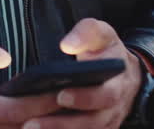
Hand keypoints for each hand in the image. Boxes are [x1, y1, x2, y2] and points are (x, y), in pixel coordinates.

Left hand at [20, 19, 141, 128]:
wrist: (123, 74)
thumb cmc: (107, 52)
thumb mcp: (102, 35)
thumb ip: (87, 33)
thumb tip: (67, 45)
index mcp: (117, 84)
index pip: (105, 95)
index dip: (85, 97)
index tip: (61, 95)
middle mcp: (113, 109)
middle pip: (91, 122)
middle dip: (62, 124)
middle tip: (32, 123)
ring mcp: (104, 123)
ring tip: (29, 128)